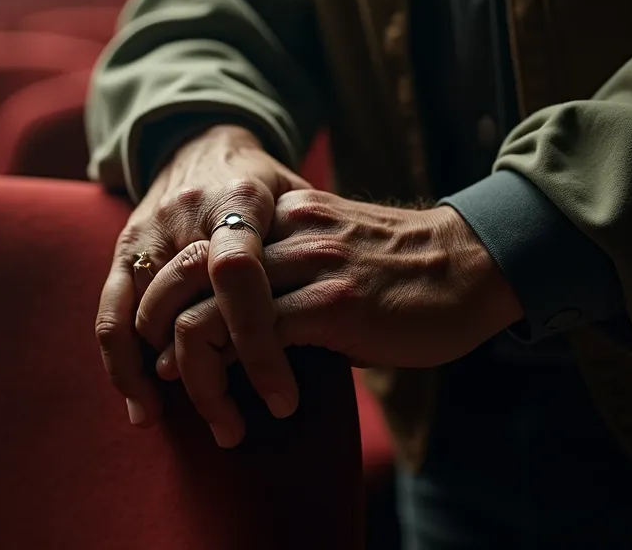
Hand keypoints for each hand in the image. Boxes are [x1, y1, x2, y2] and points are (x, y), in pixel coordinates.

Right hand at [94, 124, 309, 445]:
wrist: (203, 141)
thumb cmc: (268, 187)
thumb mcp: (300, 202)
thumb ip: (315, 251)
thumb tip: (355, 319)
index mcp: (241, 200)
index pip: (239, 276)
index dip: (257, 343)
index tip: (280, 399)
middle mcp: (188, 213)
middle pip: (186, 305)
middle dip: (205, 377)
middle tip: (231, 431)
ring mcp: (149, 230)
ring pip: (140, 316)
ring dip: (152, 379)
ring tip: (174, 427)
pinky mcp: (123, 247)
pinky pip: (110, 312)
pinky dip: (122, 363)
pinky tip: (142, 405)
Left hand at [137, 189, 523, 440]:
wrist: (474, 264)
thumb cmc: (401, 275)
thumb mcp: (326, 261)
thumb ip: (279, 286)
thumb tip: (227, 344)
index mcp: (274, 215)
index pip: (190, 255)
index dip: (165, 308)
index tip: (168, 356)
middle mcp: (279, 231)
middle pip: (180, 277)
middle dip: (157, 338)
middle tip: (166, 386)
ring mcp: (304, 264)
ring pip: (205, 315)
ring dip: (197, 376)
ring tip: (219, 417)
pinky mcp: (331, 302)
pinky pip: (257, 340)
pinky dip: (246, 381)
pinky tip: (272, 408)